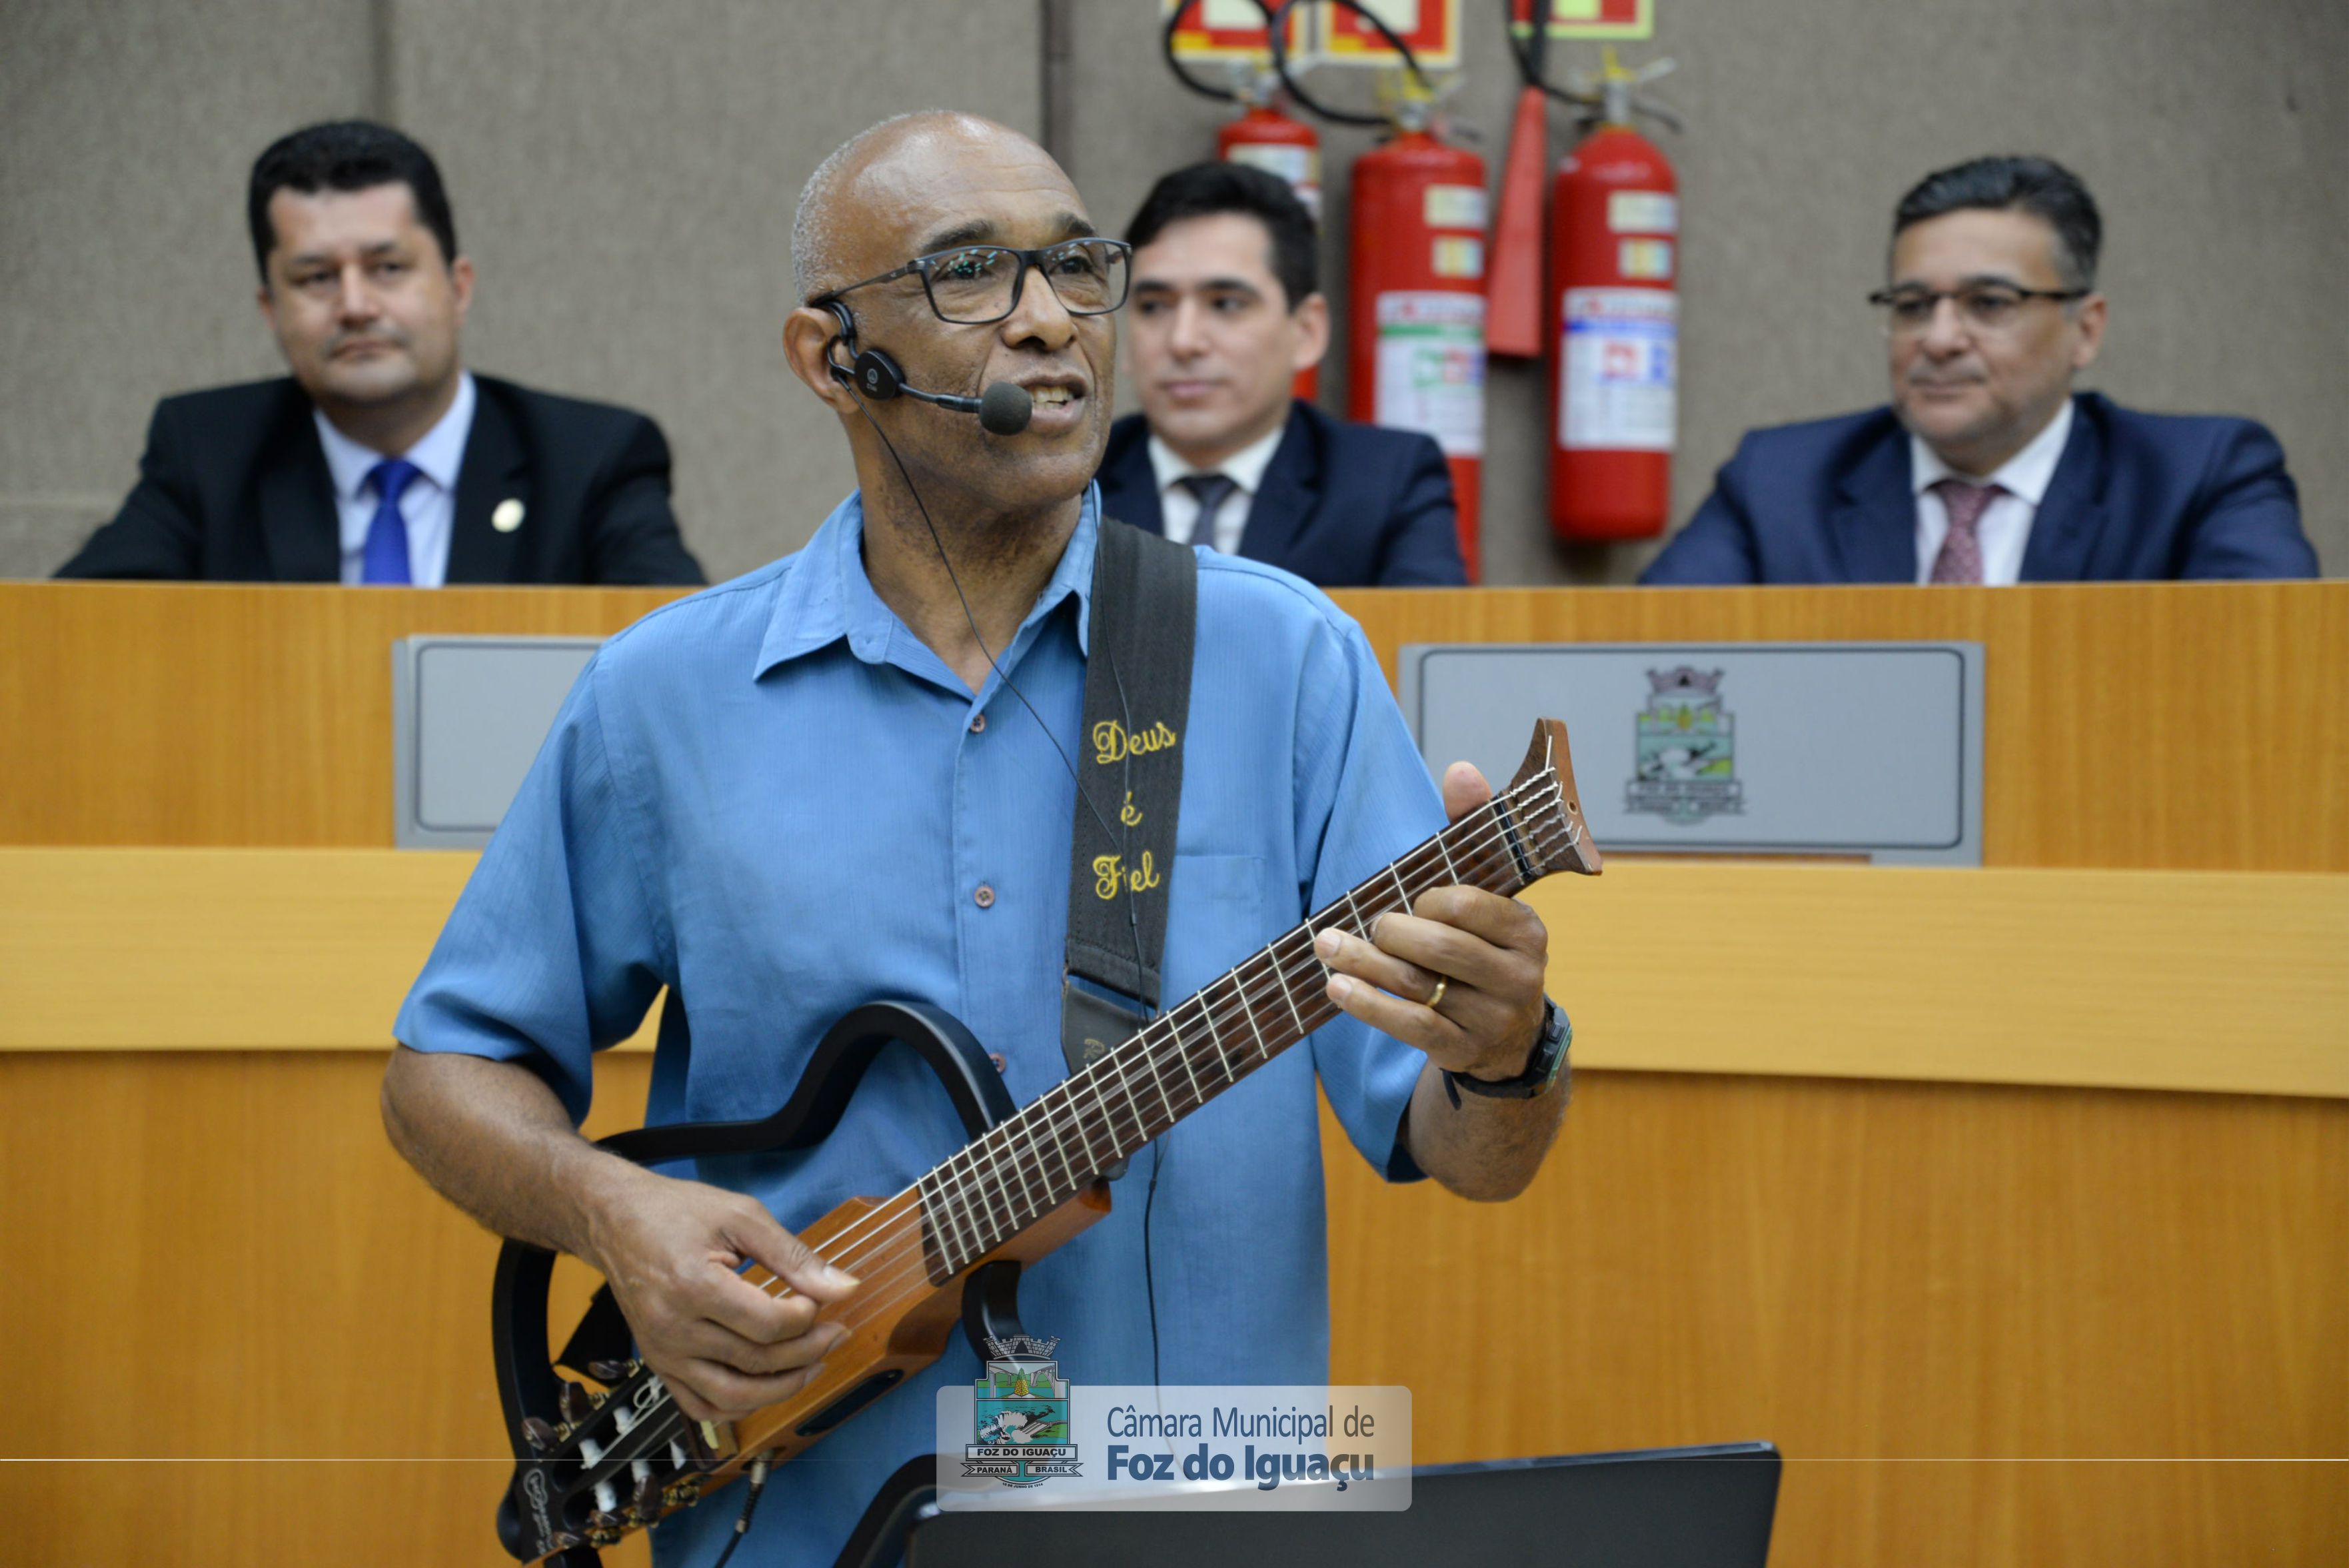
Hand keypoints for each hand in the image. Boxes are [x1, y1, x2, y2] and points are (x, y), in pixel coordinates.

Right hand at [581, 1166, 860, 1424]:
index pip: (767, 1325)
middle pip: (756, 1362)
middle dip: (807, 1351)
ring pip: (732, 1396)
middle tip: (835, 1332)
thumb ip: (793, 1255)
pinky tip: (768, 1387)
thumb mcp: (741, 1216)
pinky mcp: (657, 1365)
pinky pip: (701, 1406)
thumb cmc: (677, 1212)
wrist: (615, 1221)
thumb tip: (844, 1288)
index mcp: (694, 1286)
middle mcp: (674, 1329)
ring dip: (782, 1389)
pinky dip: (738, 1407)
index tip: (820, 1298)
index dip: (807, 1317)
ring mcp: (662, 1353)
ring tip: (813, 1365)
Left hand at [1315, 761, 1550, 1082]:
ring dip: (1365, 964)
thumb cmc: (1484, 944)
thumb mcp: (1487, 890)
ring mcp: (1492, 1020)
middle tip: (1365, 923)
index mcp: (1527, 931)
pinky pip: (1411, 1028)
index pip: (1469, 906)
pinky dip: (1369, 1006)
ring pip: (1420, 988)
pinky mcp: (1463, 1051)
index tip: (1411, 898)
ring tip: (1326, 946)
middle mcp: (1519, 978)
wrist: (1508, 1034)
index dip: (1429, 899)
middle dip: (1391, 932)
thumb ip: (1474, 828)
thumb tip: (1461, 769)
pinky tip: (1337, 988)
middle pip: (1442, 949)